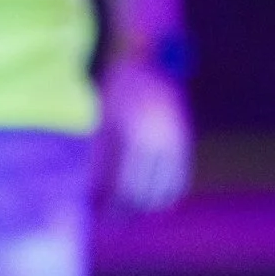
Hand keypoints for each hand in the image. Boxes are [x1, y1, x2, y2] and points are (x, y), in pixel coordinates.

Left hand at [100, 54, 191, 212]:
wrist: (147, 56)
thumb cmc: (116, 86)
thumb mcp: (102, 119)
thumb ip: (99, 156)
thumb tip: (89, 192)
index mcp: (140, 136)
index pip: (126, 186)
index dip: (111, 204)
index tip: (96, 214)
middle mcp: (164, 141)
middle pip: (146, 193)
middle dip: (127, 210)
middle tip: (110, 219)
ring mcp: (179, 140)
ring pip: (166, 190)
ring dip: (147, 205)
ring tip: (127, 210)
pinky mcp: (184, 138)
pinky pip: (179, 176)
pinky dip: (165, 192)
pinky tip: (148, 196)